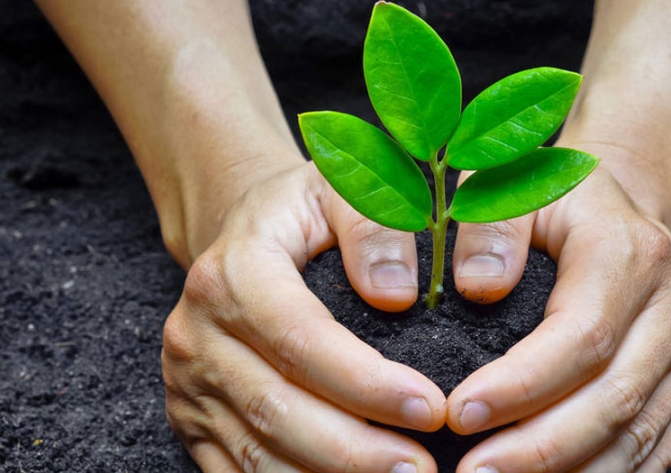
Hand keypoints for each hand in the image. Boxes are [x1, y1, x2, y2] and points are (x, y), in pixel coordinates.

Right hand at [161, 162, 445, 471]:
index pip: (300, 339)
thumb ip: (373, 225)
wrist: (241, 234)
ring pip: (255, 453)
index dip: (364, 382)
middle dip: (355, 451)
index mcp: (233, 274)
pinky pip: (236, 472)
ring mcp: (189, 384)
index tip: (429, 408)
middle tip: (421, 467)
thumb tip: (396, 292)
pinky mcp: (191, 419)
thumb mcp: (339, 189)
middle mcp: (198, 333)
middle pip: (276, 409)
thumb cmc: (302, 214)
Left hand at [446, 144, 670, 471]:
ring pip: (637, 435)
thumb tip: (478, 286)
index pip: (581, 336)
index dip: (522, 385)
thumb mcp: (517, 187)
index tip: (459, 413)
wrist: (634, 208)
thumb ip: (490, 227)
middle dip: (538, 449)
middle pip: (613, 399)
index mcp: (631, 254)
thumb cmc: (563, 201)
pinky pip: (655, 447)